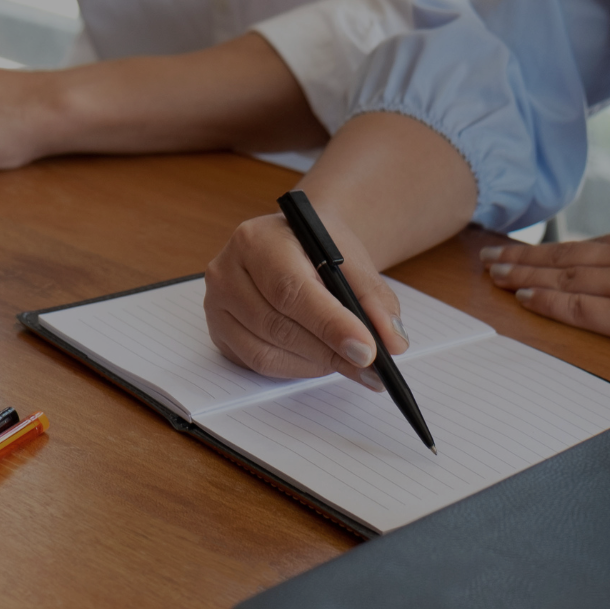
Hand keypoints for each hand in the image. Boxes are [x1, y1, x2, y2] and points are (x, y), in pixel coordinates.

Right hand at [204, 211, 409, 390]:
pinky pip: (257, 364)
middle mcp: (226, 271)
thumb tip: (392, 342)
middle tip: (370, 367)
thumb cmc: (318, 249)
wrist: (292, 243)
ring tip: (348, 361)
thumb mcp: (352, 261)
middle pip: (277, 326)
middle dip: (329, 352)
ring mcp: (217, 305)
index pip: (291, 290)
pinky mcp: (219, 333)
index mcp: (257, 240)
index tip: (367, 351)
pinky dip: (295, 368)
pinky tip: (319, 359)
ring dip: (314, 364)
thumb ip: (374, 299)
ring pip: (266, 353)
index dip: (330, 325)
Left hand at [482, 223, 609, 364]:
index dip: (559, 249)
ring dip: (524, 274)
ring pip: (562, 275)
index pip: (595, 245)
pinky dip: (546, 299)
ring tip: (494, 273)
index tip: (535, 251)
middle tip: (492, 255)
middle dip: (526, 255)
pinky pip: (576, 306)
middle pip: (567, 254)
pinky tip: (524, 297)